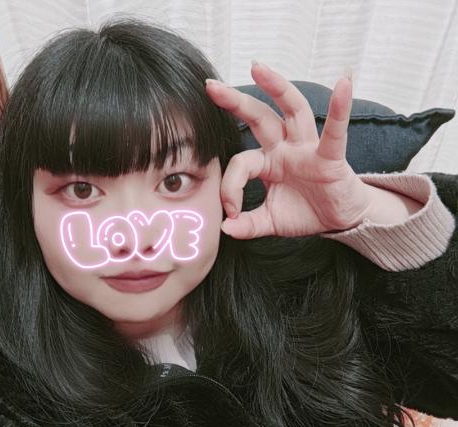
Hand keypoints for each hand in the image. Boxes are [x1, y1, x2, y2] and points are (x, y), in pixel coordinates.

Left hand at [206, 62, 372, 238]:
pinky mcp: (330, 157)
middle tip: (211, 87)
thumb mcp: (270, 221)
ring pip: (292, 110)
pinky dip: (340, 109)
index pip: (241, 163)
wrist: (338, 220)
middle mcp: (284, 148)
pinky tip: (344, 82)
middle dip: (235, 101)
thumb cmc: (304, 212)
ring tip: (258, 67)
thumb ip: (247, 226)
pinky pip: (334, 131)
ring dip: (276, 87)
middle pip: (259, 117)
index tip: (231, 212)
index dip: (230, 188)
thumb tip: (224, 229)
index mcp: (267, 162)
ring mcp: (307, 148)